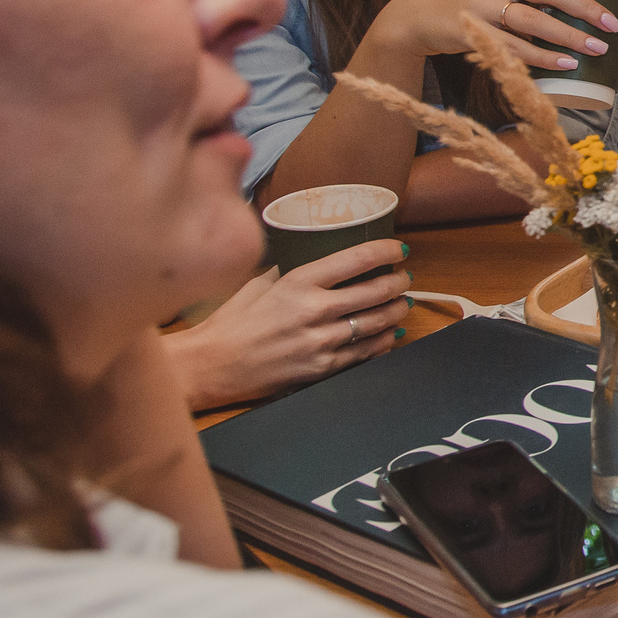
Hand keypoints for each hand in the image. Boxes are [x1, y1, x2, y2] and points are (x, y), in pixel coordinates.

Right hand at [163, 239, 410, 409]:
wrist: (212, 365)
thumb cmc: (232, 321)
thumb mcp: (261, 283)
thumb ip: (293, 269)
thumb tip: (321, 258)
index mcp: (298, 283)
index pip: (355, 260)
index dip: (385, 251)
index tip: (400, 249)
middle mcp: (313, 311)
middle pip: (375, 292)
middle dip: (398, 282)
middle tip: (405, 278)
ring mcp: (320, 342)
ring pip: (376, 323)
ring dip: (396, 311)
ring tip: (404, 303)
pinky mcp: (321, 369)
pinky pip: (364, 353)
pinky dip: (383, 342)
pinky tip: (391, 334)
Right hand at [373, 0, 617, 72]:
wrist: (413, 16)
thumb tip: (572, 3)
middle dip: (585, 6)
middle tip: (613, 22)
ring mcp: (484, 8)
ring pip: (535, 21)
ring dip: (570, 36)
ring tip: (597, 48)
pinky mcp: (476, 34)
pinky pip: (516, 48)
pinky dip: (544, 58)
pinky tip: (567, 64)